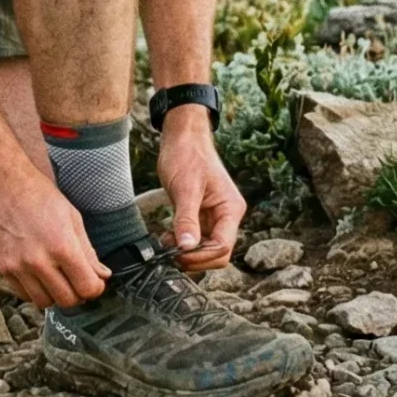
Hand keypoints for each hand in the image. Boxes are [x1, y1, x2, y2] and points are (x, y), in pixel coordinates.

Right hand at [0, 159, 108, 308]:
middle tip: (77, 281)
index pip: (88, 288)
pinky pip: (24, 295)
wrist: (1, 184)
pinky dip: (35, 291)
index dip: (96, 287)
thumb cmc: (39, 195)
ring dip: (56, 295)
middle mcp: (39, 261)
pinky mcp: (3, 268)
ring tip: (58, 278)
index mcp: (62, 246)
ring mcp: (18, 267)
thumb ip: (87, 250)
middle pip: (68, 300)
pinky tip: (39, 275)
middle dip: (78, 294)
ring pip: (44, 303)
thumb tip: (102, 274)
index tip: (95, 281)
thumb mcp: (72, 217)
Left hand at [156, 107, 244, 271]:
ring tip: (165, 243)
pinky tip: (167, 237)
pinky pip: (196, 239)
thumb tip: (187, 247)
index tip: (177, 253)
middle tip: (169, 252)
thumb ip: (187, 219)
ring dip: (187, 253)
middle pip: (218, 253)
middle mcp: (227, 216)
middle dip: (194, 258)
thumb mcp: (185, 188)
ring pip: (206, 249)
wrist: (182, 137)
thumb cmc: (187, 155)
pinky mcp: (202, 216)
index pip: (223, 247)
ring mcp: (215, 217)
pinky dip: (182, 243)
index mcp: (231, 209)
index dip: (200, 256)